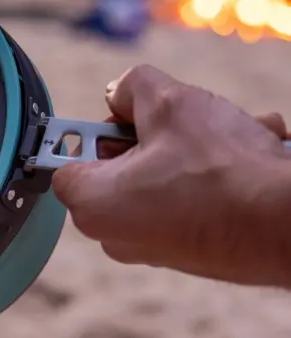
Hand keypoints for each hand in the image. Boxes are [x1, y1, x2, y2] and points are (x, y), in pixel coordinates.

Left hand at [52, 65, 290, 287]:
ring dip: (195, 147)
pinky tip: (248, 156)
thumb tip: (120, 92)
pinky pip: (189, 198)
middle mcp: (115, 235)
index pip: (68, 159)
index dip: (97, 131)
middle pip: (118, 165)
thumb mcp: (168, 102)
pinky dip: (214, 174)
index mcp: (93, 206)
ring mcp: (153, 247)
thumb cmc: (221, 170)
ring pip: (162, 175)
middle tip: (183, 123)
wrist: (284, 224)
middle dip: (154, 135)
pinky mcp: (189, 251)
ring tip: (231, 134)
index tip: (125, 119)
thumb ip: (130, 87)